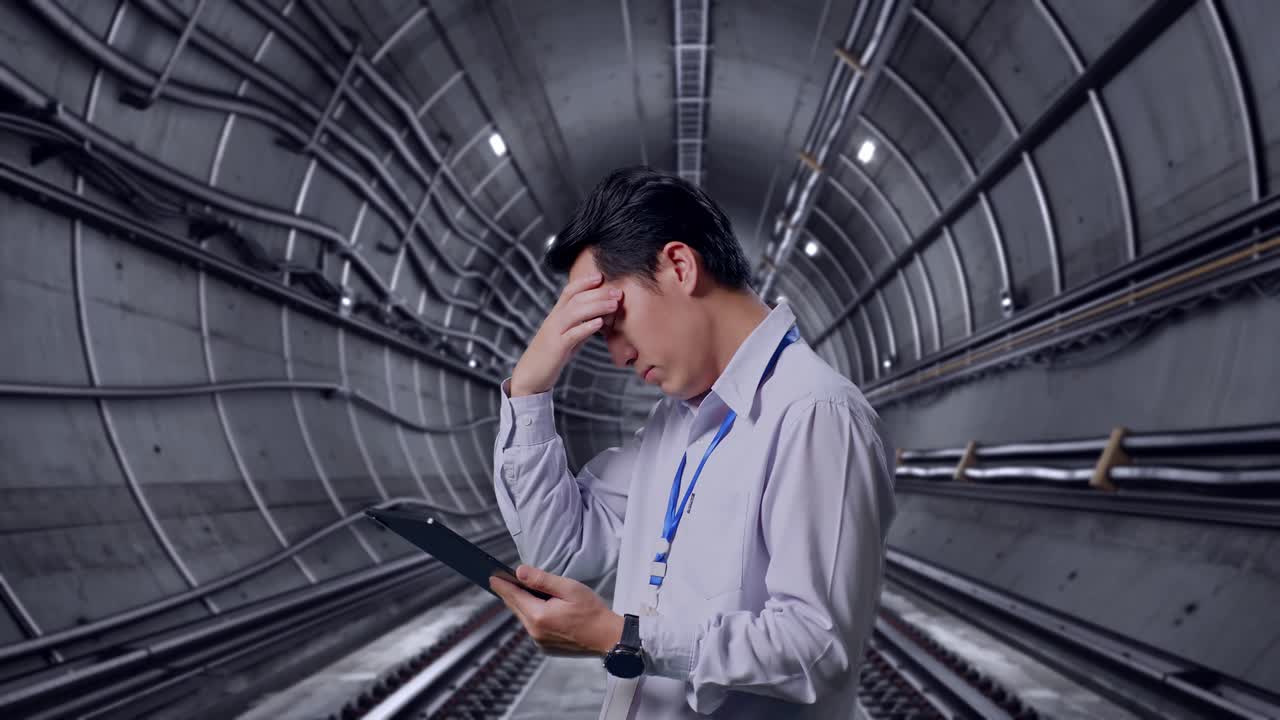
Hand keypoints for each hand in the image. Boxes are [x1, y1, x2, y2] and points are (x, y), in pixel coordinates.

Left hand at [490, 565, 623, 656]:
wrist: (607, 637)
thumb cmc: (592, 611)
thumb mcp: (568, 588)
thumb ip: (541, 580)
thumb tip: (519, 572)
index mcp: (539, 616)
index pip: (513, 596)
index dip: (502, 585)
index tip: (492, 577)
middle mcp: (535, 631)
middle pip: (516, 607)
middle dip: (510, 593)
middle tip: (502, 580)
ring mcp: (539, 641)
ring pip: (524, 617)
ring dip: (523, 604)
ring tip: (522, 591)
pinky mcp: (545, 647)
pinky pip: (532, 627)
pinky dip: (532, 616)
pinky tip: (540, 608)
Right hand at [510, 274, 621, 396]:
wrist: (530, 376)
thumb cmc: (550, 356)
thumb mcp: (566, 337)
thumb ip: (579, 326)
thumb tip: (598, 318)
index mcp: (556, 316)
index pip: (569, 291)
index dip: (584, 281)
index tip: (601, 276)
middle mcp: (554, 320)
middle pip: (576, 299)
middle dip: (598, 293)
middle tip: (618, 292)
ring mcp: (554, 333)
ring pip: (575, 312)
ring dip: (597, 306)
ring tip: (614, 305)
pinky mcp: (557, 348)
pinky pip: (572, 335)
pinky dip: (586, 327)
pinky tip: (600, 323)